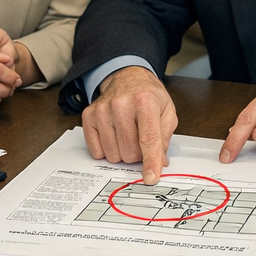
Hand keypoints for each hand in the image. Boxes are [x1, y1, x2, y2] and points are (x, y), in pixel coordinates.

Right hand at [81, 66, 176, 182]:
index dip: (151, 161)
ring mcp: (102, 110)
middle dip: (138, 154)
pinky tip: (113, 135)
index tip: (151, 177)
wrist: (126, 77)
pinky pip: (97, 151)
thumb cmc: (147, 95)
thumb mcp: (166, 111)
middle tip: (139, 139)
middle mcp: (121, 104)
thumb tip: (160, 161)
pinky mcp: (89, 116)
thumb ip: (165, 137)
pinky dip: (107, 149)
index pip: (148, 138)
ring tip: (126, 134)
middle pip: (130, 152)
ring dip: (122, 152)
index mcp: (145, 101)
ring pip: (113, 155)